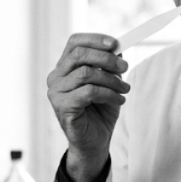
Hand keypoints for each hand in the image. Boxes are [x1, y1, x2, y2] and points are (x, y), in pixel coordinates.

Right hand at [46, 33, 129, 181]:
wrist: (95, 142)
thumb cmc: (100, 111)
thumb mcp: (109, 83)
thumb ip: (110, 66)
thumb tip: (118, 50)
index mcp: (65, 67)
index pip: (74, 42)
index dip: (95, 39)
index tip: (115, 43)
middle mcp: (56, 77)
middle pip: (79, 55)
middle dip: (106, 58)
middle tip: (125, 67)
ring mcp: (56, 92)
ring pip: (86, 73)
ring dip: (111, 80)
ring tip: (124, 89)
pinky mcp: (62, 107)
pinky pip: (89, 92)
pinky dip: (109, 94)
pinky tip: (119, 100)